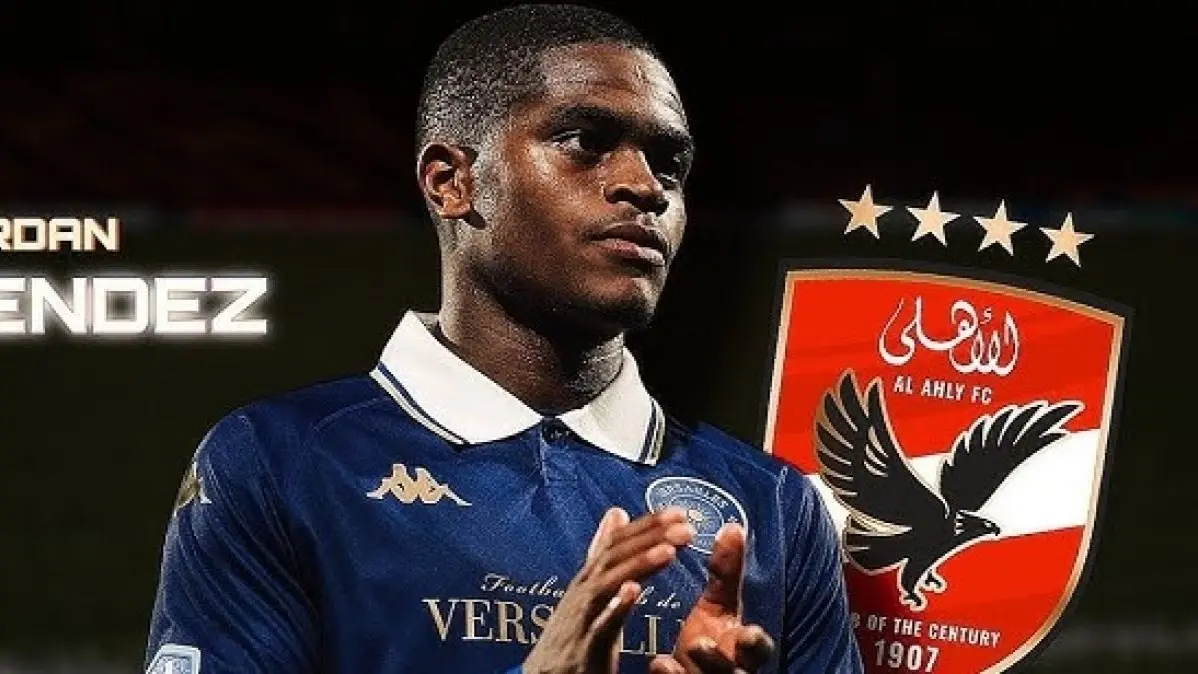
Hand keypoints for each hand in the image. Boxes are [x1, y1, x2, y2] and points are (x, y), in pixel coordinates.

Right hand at [522, 506, 695, 673]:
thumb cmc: (572, 633)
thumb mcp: (591, 589)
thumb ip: (605, 554)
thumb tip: (616, 513)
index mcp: (590, 578)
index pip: (618, 542)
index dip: (647, 526)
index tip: (680, 513)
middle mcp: (583, 591)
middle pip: (614, 556)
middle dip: (650, 538)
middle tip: (685, 525)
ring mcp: (581, 618)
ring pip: (606, 583)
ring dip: (637, 565)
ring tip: (668, 552)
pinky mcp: (583, 649)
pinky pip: (599, 626)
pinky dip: (615, 607)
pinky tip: (634, 592)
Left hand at [649, 524, 775, 673]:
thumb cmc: (706, 643)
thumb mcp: (718, 607)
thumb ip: (727, 573)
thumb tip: (733, 527)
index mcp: (741, 648)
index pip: (758, 649)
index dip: (755, 643)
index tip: (748, 634)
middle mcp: (731, 671)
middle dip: (719, 662)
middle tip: (699, 643)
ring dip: (690, 672)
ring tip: (667, 658)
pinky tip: (659, 664)